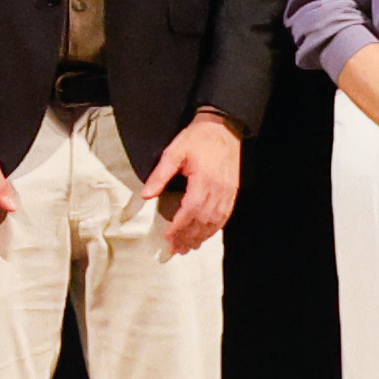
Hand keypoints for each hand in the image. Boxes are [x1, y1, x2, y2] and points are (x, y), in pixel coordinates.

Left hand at [139, 110, 240, 254]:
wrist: (223, 128)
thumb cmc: (197, 138)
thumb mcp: (174, 152)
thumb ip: (160, 175)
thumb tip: (145, 195)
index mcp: (203, 180)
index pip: (190, 210)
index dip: (179, 227)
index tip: (168, 239)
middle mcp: (218, 190)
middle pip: (203, 221)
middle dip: (188, 237)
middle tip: (175, 250)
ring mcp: (228, 193)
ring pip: (215, 222)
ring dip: (201, 237)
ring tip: (187, 248)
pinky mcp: (232, 192)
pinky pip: (224, 216)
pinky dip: (214, 229)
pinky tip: (205, 236)